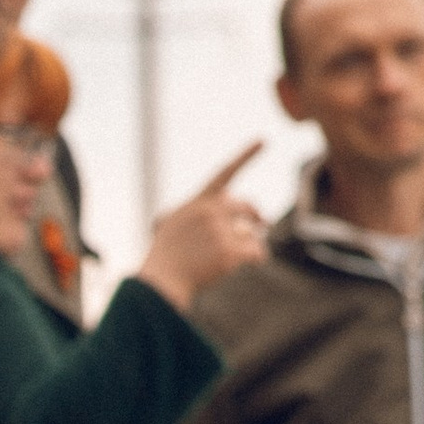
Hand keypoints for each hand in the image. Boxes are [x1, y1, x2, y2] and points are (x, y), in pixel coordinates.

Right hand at [137, 144, 267, 312]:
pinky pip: (256, 250)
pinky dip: (258, 256)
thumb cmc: (164, 259)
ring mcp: (220, 231)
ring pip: (251, 232)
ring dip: (251, 243)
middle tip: (263, 224)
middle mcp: (210, 211)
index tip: (263, 139)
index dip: (245, 155)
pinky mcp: (229, 251)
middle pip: (246, 207)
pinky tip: (254, 261)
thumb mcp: (171, 226)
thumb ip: (196, 214)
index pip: (225, 173)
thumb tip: (217, 217)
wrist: (160, 284)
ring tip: (241, 256)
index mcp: (197, 202)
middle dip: (257, 216)